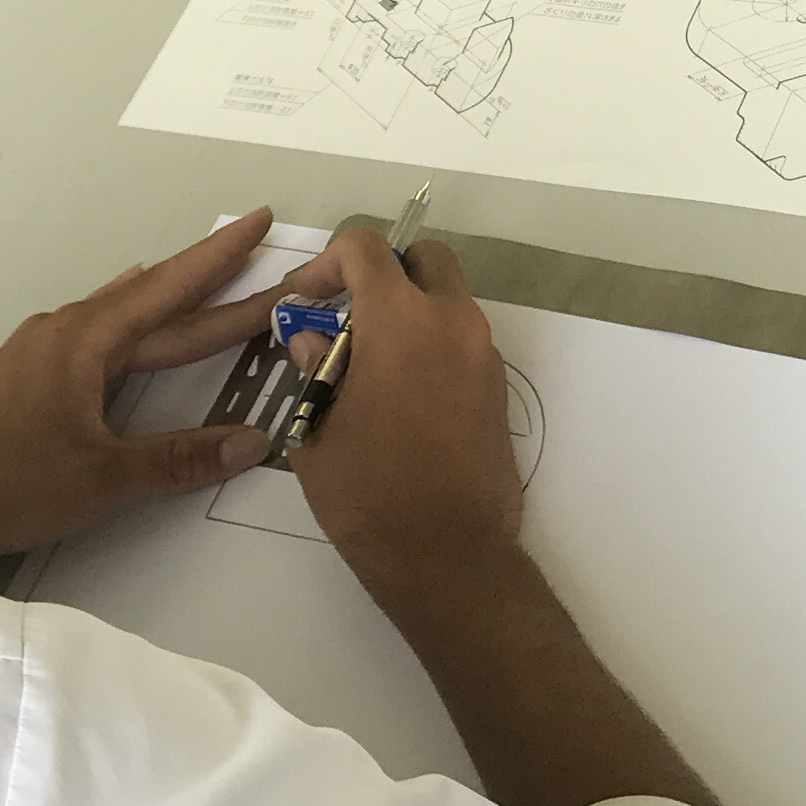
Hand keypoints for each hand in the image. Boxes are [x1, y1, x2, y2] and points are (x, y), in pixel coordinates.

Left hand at [0, 210, 331, 578]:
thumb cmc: (7, 484)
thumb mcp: (103, 479)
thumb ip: (180, 458)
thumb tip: (254, 441)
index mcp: (85, 341)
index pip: (171, 290)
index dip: (220, 258)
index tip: (262, 220)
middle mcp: (65, 332)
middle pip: (153, 300)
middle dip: (210, 279)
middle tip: (261, 250)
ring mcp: (42, 350)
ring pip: (125, 316)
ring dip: (171, 300)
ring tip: (213, 277)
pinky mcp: (29, 375)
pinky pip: (98, 333)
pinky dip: (132, 322)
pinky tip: (133, 315)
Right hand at [289, 227, 527, 614]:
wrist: (450, 556)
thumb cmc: (370, 494)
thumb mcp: (318, 430)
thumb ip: (315, 372)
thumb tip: (313, 342)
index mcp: (402, 321)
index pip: (366, 248)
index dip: (328, 262)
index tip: (306, 300)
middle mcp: (453, 323)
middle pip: (424, 259)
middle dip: (383, 274)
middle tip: (347, 317)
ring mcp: (484, 356)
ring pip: (449, 301)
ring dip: (410, 312)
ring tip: (368, 366)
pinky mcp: (499, 390)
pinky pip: (463, 343)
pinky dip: (433, 347)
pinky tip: (401, 397)